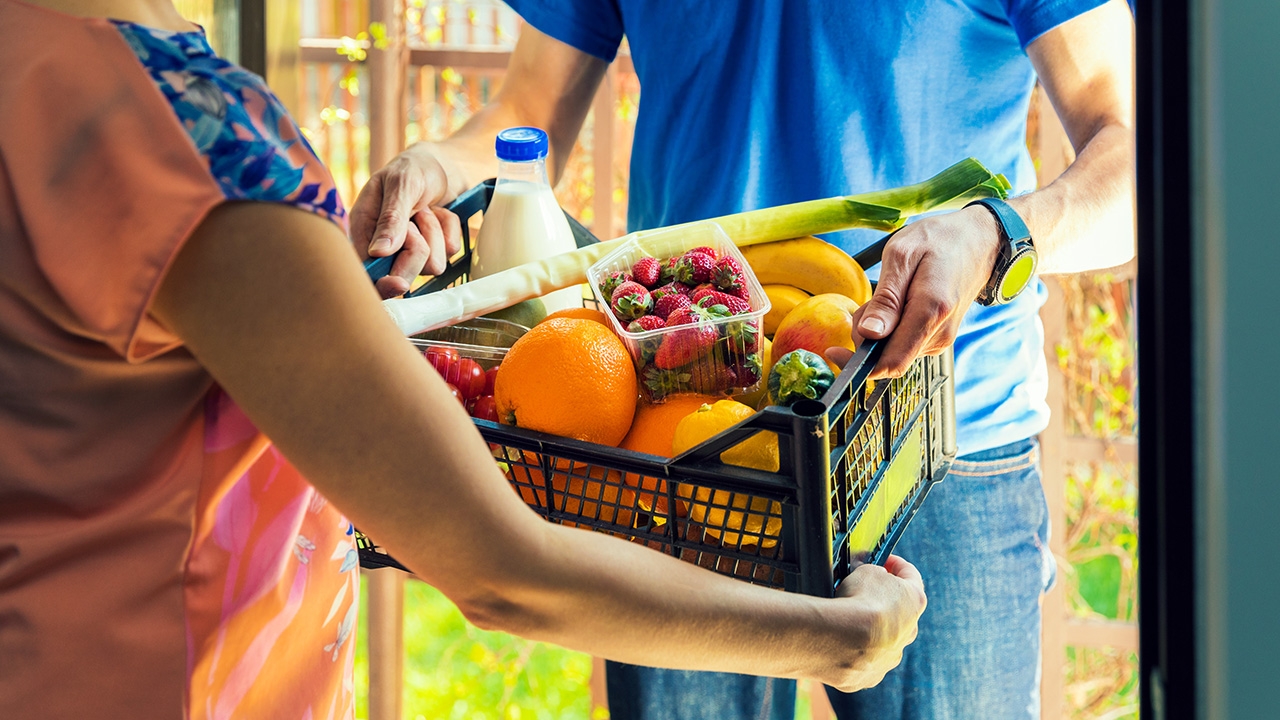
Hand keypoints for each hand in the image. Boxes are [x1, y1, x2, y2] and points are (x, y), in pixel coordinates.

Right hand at [349, 144, 463, 298]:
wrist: (445, 163)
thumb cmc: (415, 167)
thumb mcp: (401, 184)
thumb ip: (391, 217)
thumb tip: (378, 252)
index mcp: (364, 228)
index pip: (367, 270)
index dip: (382, 282)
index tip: (398, 283)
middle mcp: (384, 244)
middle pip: (402, 276)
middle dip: (417, 248)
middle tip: (420, 215)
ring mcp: (410, 249)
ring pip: (430, 264)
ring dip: (434, 231)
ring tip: (427, 209)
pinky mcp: (434, 248)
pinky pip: (450, 251)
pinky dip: (450, 228)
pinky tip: (440, 211)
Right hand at [823, 555, 926, 692]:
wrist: (841, 639)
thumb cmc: (858, 601)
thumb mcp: (867, 571)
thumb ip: (873, 574)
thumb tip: (869, 579)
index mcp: (915, 601)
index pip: (911, 576)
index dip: (896, 565)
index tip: (885, 560)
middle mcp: (909, 632)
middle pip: (900, 613)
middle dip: (883, 602)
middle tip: (863, 593)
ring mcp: (891, 656)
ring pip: (883, 640)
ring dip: (869, 630)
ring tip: (845, 620)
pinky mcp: (869, 675)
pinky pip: (863, 660)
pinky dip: (852, 650)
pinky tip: (838, 641)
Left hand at [826, 205, 1002, 378]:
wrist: (979, 241)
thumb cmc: (939, 241)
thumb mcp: (902, 255)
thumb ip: (885, 299)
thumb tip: (868, 334)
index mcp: (931, 311)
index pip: (891, 361)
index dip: (858, 364)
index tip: (833, 351)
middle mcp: (939, 334)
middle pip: (886, 356)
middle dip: (865, 336)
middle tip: (869, 300)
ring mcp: (940, 339)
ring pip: (892, 350)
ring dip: (878, 330)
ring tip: (890, 294)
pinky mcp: (937, 338)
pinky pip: (903, 343)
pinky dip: (890, 328)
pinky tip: (900, 302)